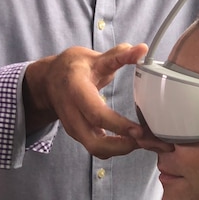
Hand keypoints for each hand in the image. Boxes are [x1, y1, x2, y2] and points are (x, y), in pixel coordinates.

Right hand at [24, 43, 148, 158]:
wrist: (49, 80)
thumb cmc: (72, 67)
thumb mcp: (94, 58)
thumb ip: (119, 55)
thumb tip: (141, 49)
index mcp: (76, 91)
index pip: (95, 113)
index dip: (117, 125)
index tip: (140, 130)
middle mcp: (72, 114)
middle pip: (94, 142)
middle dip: (122, 146)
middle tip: (148, 142)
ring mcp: (74, 127)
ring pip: (96, 149)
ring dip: (123, 150)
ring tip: (149, 143)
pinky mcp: (80, 135)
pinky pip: (98, 148)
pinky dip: (118, 148)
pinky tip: (138, 143)